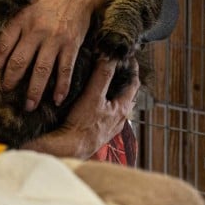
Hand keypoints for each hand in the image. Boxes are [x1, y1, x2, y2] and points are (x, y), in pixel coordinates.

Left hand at [0, 0, 104, 109]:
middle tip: (6, 94)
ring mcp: (55, 39)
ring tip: (28, 106)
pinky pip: (65, 70)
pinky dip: (61, 87)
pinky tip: (56, 100)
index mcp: (21, 19)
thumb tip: (2, 39)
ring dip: (34, 91)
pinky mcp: (72, 45)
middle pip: (19, 62)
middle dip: (11, 81)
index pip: (3, 45)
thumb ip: (14, 18)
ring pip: (42, 71)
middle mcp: (36, 31)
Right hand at [22, 58, 139, 158]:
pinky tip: (92, 102)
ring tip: (102, 81)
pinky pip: (106, 113)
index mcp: (123, 109)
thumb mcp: (93, 96)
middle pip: (126, 94)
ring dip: (111, 92)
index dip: (132, 69)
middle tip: (113, 65)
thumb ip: (102, 76)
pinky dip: (103, 103)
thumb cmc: (82, 125)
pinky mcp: (99, 131)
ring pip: (116, 105)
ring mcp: (110, 126)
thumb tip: (109, 57)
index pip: (134, 84)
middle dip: (121, 79)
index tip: (127, 57)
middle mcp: (120, 119)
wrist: (70, 148)